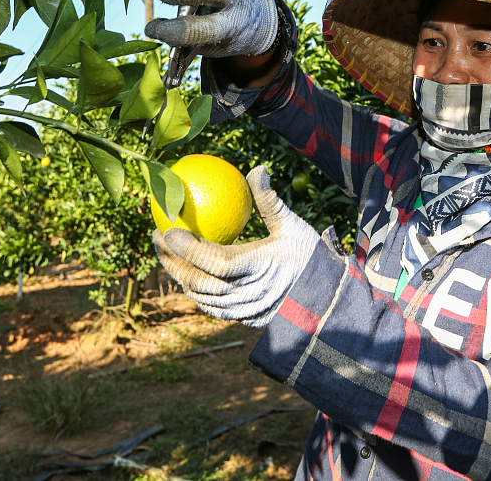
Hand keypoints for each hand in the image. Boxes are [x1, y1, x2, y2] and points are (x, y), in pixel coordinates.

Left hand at [154, 165, 320, 326]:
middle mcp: (251, 295)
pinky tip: (191, 276)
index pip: (214, 261)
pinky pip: (215, 309)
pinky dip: (199, 294)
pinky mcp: (248, 321)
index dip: (187, 248)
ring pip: (203, 299)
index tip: (166, 229)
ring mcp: (248, 312)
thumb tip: (257, 168)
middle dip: (172, 262)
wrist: (331, 296)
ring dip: (181, 278)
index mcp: (260, 269)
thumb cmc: (311, 256)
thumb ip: (270, 200)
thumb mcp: (293, 225)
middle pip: (199, 283)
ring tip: (169, 256)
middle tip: (159, 238)